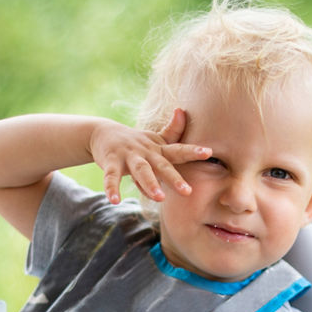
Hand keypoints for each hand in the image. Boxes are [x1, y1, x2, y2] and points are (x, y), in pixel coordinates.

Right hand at [89, 109, 210, 203]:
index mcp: (158, 148)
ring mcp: (128, 156)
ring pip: (140, 170)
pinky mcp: (111, 162)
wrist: (102, 133)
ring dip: (149, 183)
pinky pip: (112, 176)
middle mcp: (145, 151)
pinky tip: (115, 200)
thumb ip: (173, 130)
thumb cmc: (136, 142)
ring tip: (159, 198)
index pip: (178, 150)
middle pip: (162, 165)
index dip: (193, 151)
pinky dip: (112, 188)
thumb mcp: (155, 138)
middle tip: (187, 191)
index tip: (208, 152)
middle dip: (174, 178)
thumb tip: (182, 111)